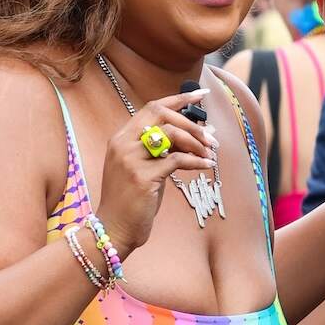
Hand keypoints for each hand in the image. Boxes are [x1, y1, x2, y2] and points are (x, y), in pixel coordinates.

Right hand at [94, 87, 218, 255]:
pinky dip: (196, 161)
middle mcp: (123, 144)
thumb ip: (165, 150)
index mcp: (121, 138)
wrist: (113, 229)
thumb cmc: (132, 200)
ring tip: (211, 153)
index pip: (152, 108)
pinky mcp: (141, 178)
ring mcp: (130, 160)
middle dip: (191, 123)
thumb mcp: (145, 168)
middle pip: (162, 115)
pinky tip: (207, 166)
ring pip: (170, 134)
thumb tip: (199, 134)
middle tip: (211, 138)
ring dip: (196, 142)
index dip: (178, 99)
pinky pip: (176, 160)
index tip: (200, 95)